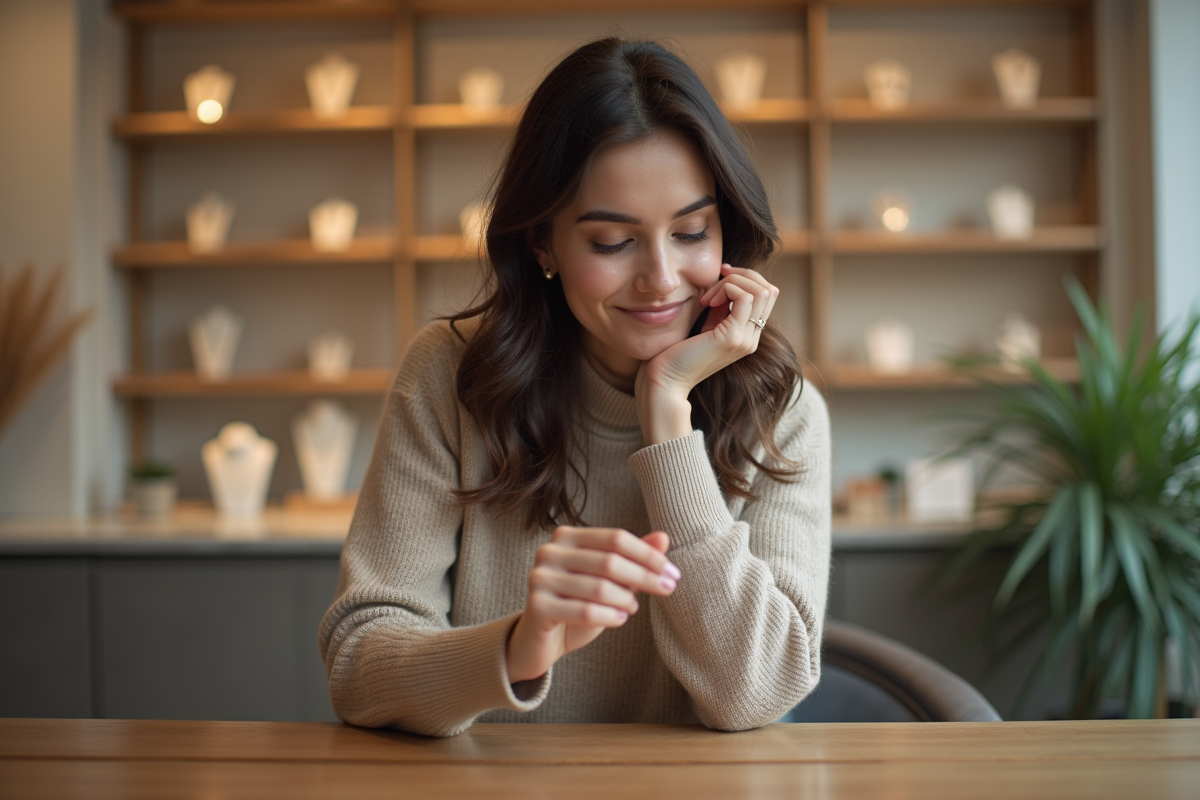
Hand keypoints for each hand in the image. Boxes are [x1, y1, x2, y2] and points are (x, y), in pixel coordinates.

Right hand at [506, 527, 679, 683]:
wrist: (541, 640)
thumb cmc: (578, 605)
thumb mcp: (608, 580)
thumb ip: (632, 559)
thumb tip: (663, 537)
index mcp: (566, 536)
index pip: (616, 538)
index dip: (648, 555)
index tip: (673, 573)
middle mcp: (549, 551)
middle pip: (610, 561)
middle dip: (645, 577)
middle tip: (668, 590)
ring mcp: (539, 578)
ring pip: (599, 588)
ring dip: (626, 601)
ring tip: (632, 608)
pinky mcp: (536, 606)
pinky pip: (584, 611)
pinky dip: (609, 617)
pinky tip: (619, 620)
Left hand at [635, 263, 778, 442]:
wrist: (666, 382)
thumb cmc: (677, 354)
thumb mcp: (706, 324)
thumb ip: (720, 307)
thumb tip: (727, 283)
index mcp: (747, 336)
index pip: (767, 296)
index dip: (746, 278)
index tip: (720, 277)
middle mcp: (752, 339)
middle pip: (770, 290)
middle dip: (743, 275)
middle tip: (716, 278)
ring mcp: (745, 339)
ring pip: (762, 290)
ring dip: (733, 282)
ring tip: (708, 295)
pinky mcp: (732, 338)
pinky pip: (745, 297)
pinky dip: (726, 288)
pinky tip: (707, 301)